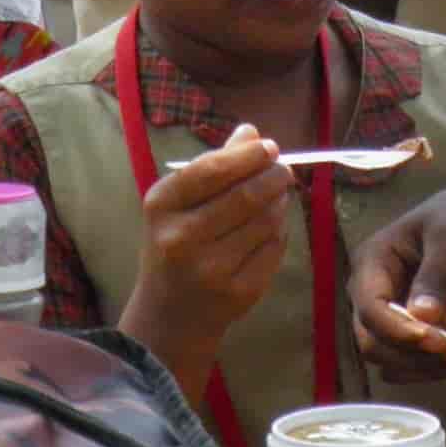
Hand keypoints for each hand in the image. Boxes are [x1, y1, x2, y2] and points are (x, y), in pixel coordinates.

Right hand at [121, 124, 293, 386]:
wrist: (170, 314)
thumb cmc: (174, 245)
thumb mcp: (178, 203)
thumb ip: (214, 165)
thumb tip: (251, 131)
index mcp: (161, 206)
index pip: (212, 170)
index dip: (247, 155)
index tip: (269, 146)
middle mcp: (182, 237)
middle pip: (246, 195)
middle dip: (274, 176)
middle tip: (283, 169)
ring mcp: (211, 268)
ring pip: (266, 221)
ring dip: (279, 202)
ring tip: (276, 196)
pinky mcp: (239, 291)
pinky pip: (275, 247)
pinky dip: (279, 231)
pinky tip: (270, 227)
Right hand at [348, 175, 445, 382]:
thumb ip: (437, 273)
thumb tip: (422, 316)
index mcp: (373, 263)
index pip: (370, 308)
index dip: (396, 329)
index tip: (433, 339)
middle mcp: (375, 294)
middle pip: (374, 342)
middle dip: (412, 354)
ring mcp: (395, 318)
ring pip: (393, 361)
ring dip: (428, 367)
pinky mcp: (418, 333)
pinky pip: (417, 363)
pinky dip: (440, 369)